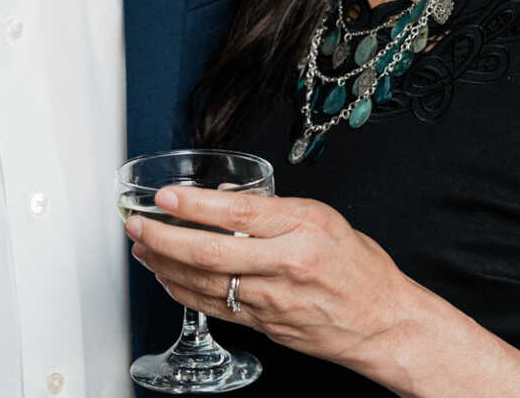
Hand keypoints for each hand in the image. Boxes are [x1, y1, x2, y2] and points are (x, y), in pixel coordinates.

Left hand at [125, 184, 422, 371]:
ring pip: (204, 282)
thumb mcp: (322, 218)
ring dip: (165, 264)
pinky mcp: (264, 323)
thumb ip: (273, 208)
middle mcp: (284, 264)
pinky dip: (183, 291)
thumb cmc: (358, 267)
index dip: (193, 205)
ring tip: (141, 247)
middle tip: (136, 224)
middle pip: (210, 251)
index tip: (165, 196)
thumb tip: (223, 199)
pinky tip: (166, 277)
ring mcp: (272, 299)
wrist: (383, 322)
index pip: (237, 213)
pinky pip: (213, 307)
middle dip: (163, 237)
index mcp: (301, 228)